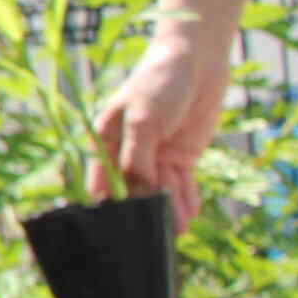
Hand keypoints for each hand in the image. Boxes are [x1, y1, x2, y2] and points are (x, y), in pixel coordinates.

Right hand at [97, 28, 229, 230]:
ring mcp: (155, 155)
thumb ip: (138, 159)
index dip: (107, 204)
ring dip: (169, 210)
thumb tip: (135, 195)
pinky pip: (181, 184)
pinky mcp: (180, 156)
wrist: (196, 61)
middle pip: (133, 190)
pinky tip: (190, 217)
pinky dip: (186, 200)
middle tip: (153, 236)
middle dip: (143, 212)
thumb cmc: (159, 82)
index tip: (118, 229)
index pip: (101, 180)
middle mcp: (127, 151)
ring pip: (159, 190)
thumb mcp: (144, 120)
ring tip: (179, 231)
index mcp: (105, 140)